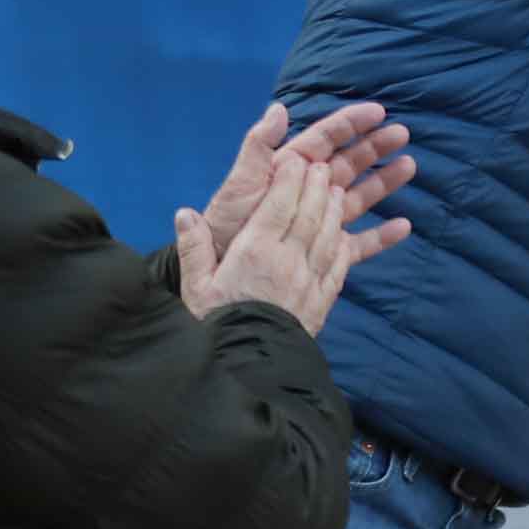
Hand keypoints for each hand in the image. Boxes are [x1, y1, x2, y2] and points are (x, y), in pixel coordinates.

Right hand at [176, 151, 351, 333]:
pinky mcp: (322, 299)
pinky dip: (343, 242)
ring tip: (335, 188)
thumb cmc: (216, 324)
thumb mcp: (195, 287)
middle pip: (309, 214)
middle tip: (320, 166)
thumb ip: (193, 248)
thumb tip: (185, 214)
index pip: (278, 206)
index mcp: (254, 253)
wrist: (250, 367)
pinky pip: (339, 263)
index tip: (295, 160)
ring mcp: (309, 280)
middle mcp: (287, 261)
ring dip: (333, 208)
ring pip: (328, 234)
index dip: (290, 180)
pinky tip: (343, 231)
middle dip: (316, 186)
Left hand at [197, 100, 414, 267]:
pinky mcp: (324, 249)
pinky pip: (359, 242)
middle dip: (375, 146)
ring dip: (384, 181)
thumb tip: (279, 109)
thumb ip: (258, 146)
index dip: (351, 123)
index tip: (377, 111)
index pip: (325, 139)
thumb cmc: (226, 224)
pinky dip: (381, 235)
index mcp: (289, 170)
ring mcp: (318, 219)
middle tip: (402, 134)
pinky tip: (403, 227)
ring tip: (409, 166)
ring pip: (359, 196)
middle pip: (348, 163)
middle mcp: (307, 191)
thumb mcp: (240, 182)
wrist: (219, 270)